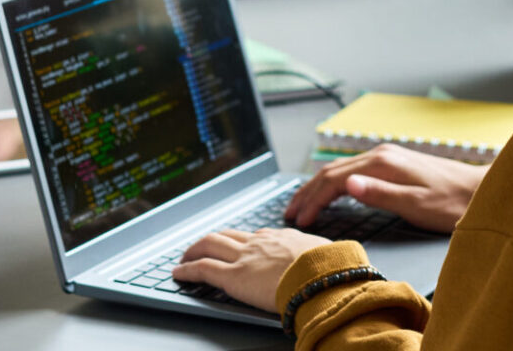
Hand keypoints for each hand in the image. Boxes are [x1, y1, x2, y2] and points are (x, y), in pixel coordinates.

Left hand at [173, 228, 329, 311]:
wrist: (322, 276)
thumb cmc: (330, 269)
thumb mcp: (327, 255)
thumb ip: (320, 255)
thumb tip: (334, 259)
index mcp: (282, 238)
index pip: (256, 236)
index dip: (242, 241)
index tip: (238, 245)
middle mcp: (259, 243)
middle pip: (228, 235)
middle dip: (211, 240)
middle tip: (201, 246)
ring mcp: (244, 257)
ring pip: (210, 246)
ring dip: (194, 250)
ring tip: (185, 257)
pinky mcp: (233, 276)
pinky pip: (203, 269)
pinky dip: (187, 270)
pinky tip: (178, 273)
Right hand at [283, 144, 484, 233]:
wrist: (479, 191)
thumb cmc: (451, 203)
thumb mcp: (416, 204)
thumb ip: (380, 194)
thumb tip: (347, 184)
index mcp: (382, 163)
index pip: (334, 179)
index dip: (313, 200)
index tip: (298, 219)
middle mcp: (381, 155)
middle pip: (331, 172)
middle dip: (307, 193)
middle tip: (289, 214)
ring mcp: (386, 157)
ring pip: (340, 170)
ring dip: (318, 187)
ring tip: (303, 205)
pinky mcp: (393, 164)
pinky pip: (352, 171)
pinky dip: (335, 184)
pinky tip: (332, 193)